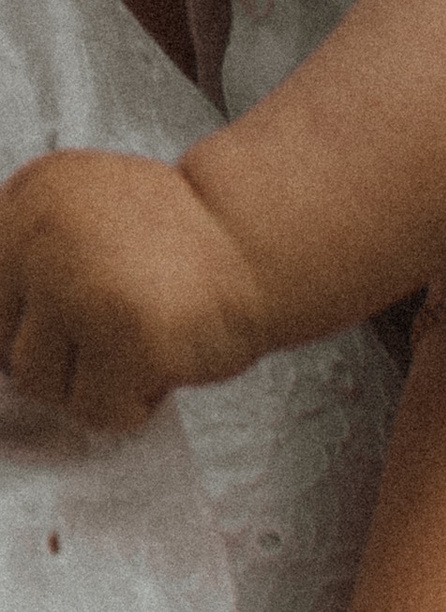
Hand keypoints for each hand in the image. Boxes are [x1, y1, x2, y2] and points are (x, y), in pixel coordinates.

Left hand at [0, 148, 271, 427]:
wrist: (253, 241)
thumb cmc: (179, 242)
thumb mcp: (82, 214)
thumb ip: (35, 253)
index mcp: (27, 201)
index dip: (20, 328)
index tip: (61, 335)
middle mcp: (41, 241)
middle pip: (2, 344)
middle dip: (55, 360)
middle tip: (107, 344)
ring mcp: (80, 292)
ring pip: (40, 384)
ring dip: (88, 388)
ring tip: (133, 357)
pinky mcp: (125, 342)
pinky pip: (96, 411)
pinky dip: (130, 408)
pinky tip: (158, 372)